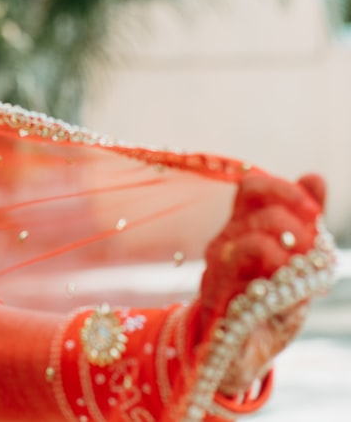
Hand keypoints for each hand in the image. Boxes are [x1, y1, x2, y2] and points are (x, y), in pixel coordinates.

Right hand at [198, 172, 325, 395]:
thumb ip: (305, 218)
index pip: (251, 189)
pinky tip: (284, 291)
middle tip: (313, 250)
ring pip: (250, 243)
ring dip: (286, 255)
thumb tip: (314, 177)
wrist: (239, 354)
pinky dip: (271, 281)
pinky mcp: (218, 300)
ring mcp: (217, 271)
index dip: (283, 191)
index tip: (312, 211)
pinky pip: (240, 280)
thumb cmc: (267, 303)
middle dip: (298, 230)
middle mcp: (223, 243)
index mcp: (240, 227)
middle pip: (259, 216)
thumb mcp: (294, 261)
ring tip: (297, 272)